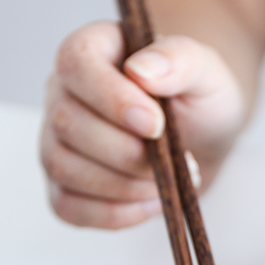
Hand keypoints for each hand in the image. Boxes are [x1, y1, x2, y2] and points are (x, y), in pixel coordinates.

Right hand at [40, 21, 245, 228]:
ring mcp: (57, 142)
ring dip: (123, 185)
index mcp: (93, 50)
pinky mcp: (64, 186)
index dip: (112, 98)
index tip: (156, 124)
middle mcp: (63, 93)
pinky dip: (114, 214)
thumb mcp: (207, 72)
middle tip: (179, 161)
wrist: (204, 140)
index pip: (76, 62)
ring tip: (168, 183)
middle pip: (67, 123)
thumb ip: (180, 59)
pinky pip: (68, 207)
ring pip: (64, 168)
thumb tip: (140, 70)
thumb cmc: (199, 100)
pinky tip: (150, 203)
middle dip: (127, 153)